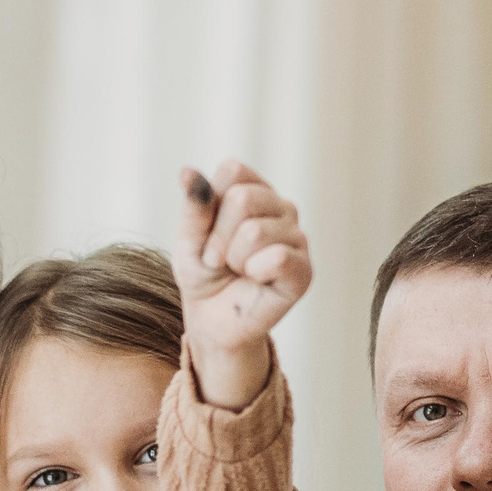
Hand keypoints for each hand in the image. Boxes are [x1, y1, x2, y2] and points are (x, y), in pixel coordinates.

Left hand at [174, 160, 311, 408]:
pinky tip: (256, 280)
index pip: (233, 171)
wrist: (210, 319)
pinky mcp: (304, 270)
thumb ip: (194, 206)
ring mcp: (297, 237)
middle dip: (217, 238)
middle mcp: (281, 207)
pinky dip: (254, 272)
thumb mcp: (188, 237)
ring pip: (255, 231)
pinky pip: (278, 257)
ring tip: (237, 271)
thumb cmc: (203, 274)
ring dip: (233, 259)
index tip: (207, 232)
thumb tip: (187, 172)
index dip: (211, 205)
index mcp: (255, 190)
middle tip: (219, 260)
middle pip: (243, 198)